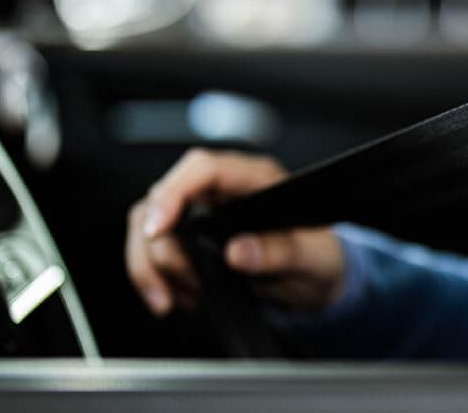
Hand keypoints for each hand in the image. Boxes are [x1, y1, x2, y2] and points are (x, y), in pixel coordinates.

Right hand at [124, 149, 344, 316]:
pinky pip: (153, 248)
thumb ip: (281, 253)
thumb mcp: (314, 259)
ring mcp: (204, 209)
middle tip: (182, 284)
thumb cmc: (320, 259)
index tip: (156, 230)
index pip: (203, 168)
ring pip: (147, 223)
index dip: (173, 193)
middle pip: (163, 197)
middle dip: (159, 246)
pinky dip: (154, 276)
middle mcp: (225, 187)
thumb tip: (239, 252)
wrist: (317, 281)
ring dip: (150, 265)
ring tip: (173, 299)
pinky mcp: (191, 234)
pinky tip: (175, 298)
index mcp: (258, 179)